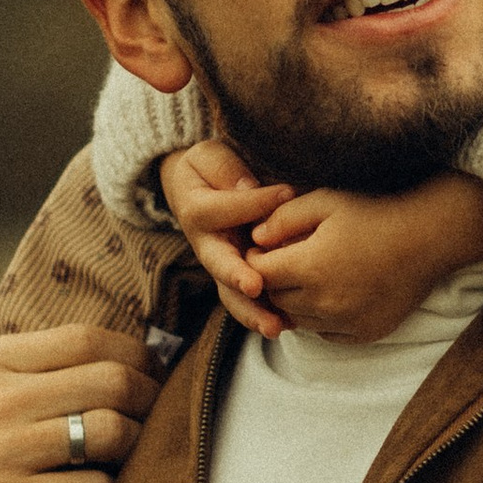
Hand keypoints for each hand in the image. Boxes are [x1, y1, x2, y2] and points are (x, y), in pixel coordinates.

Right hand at [0, 328, 160, 482]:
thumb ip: (12, 370)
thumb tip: (90, 361)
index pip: (89, 340)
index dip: (135, 355)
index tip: (148, 372)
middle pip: (113, 382)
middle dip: (148, 398)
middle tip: (153, 415)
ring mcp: (3, 454)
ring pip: (110, 433)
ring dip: (135, 446)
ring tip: (128, 457)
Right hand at [161, 140, 290, 339]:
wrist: (194, 187)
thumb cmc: (208, 168)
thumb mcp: (209, 155)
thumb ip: (224, 168)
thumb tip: (247, 188)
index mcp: (197, 211)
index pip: (225, 208)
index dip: (255, 201)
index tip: (288, 192)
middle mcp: (207, 244)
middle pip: (219, 265)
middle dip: (237, 277)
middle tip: (256, 287)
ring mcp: (223, 265)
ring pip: (231, 294)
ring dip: (252, 312)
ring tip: (275, 327)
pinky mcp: (237, 277)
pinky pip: (247, 302)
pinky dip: (264, 315)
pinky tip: (288, 326)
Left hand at [246, 173, 482, 343]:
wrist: (430, 237)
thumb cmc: (377, 212)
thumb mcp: (326, 201)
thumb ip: (282, 218)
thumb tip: (253, 238)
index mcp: (311, 266)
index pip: (259, 273)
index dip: (255, 258)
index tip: (265, 245)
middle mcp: (326, 302)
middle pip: (276, 300)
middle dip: (273, 281)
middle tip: (282, 261)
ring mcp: (347, 322)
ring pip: (298, 320)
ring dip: (295, 301)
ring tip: (308, 275)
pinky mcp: (365, 334)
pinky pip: (326, 333)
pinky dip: (321, 318)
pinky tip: (333, 292)